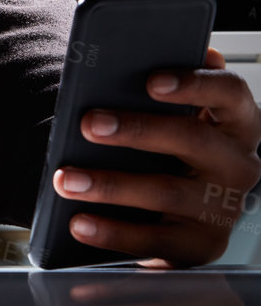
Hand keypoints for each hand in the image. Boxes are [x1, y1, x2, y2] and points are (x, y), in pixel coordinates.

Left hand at [51, 46, 260, 268]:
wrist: (185, 219)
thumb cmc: (176, 155)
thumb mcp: (178, 121)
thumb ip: (169, 92)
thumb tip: (141, 59)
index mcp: (238, 123)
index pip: (230, 93)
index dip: (194, 84)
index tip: (151, 81)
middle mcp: (239, 164)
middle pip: (193, 139)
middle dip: (136, 130)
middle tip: (89, 123)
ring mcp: (223, 208)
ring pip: (166, 191)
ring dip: (110, 185)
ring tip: (67, 178)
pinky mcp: (200, 246)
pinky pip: (154, 240)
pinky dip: (111, 232)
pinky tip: (79, 222)